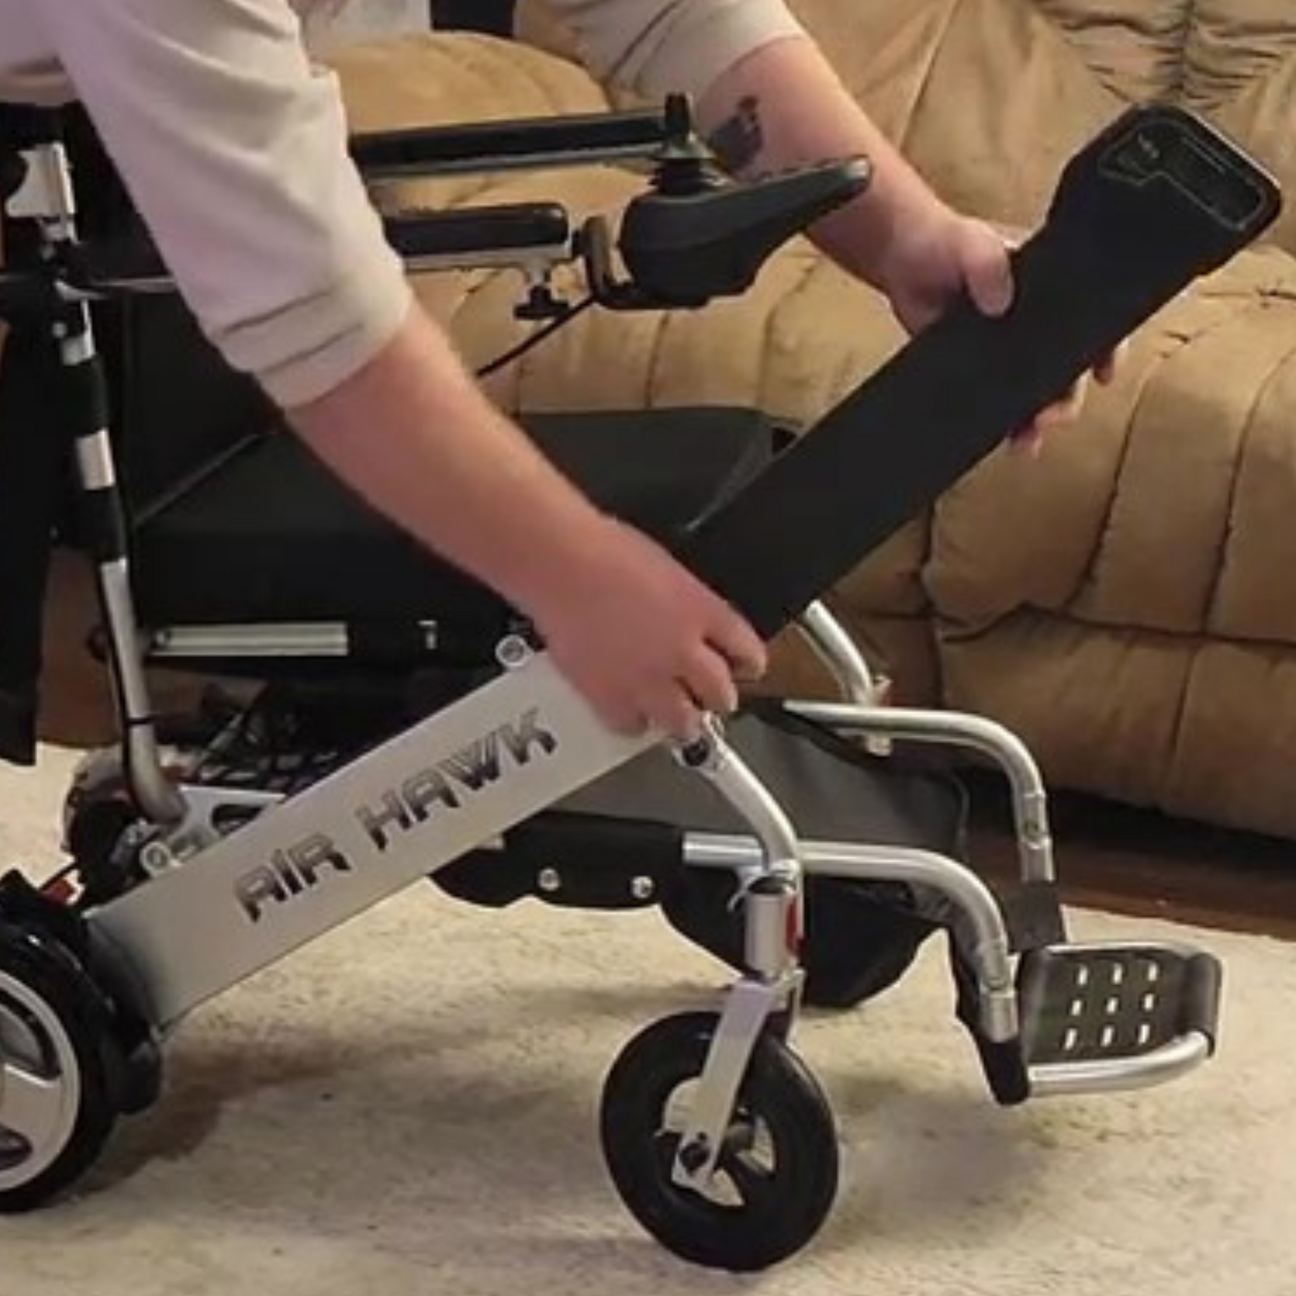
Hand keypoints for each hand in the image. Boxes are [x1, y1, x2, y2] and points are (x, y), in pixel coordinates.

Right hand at [529, 519, 767, 741]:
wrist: (560, 562)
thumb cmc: (601, 549)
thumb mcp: (666, 566)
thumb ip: (685, 602)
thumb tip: (687, 615)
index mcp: (702, 612)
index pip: (749, 652)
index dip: (749, 665)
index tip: (745, 669)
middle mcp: (682, 650)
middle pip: (721, 694)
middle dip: (718, 698)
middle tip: (712, 699)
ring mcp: (647, 677)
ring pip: (682, 723)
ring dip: (683, 722)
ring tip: (679, 720)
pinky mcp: (609, 695)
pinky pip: (631, 726)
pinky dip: (633, 723)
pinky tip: (631, 714)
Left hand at [875, 206, 1125, 453]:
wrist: (899, 260)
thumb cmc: (946, 241)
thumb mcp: (973, 244)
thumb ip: (987, 266)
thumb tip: (999, 301)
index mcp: (1048, 288)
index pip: (1090, 318)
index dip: (1106, 348)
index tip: (1104, 374)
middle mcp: (1034, 322)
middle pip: (1065, 368)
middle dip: (1066, 398)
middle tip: (1052, 416)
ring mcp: (1005, 348)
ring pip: (1033, 391)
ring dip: (1036, 419)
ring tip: (1028, 441)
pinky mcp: (975, 367)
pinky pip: (995, 399)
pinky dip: (1002, 422)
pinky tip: (1003, 439)